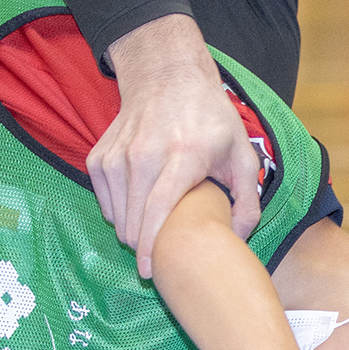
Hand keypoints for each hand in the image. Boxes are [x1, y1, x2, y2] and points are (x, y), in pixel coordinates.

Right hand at [89, 14, 261, 278]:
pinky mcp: (100, 157)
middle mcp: (144, 155)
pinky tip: (139, 201)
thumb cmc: (209, 118)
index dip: (150, 246)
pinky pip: (105, 201)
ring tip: (155, 222)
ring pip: (116, 216)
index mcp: (182, 156)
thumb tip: (237, 238)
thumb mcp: (241, 153)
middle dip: (144, 244)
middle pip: (133, 220)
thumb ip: (248, 200)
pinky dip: (119, 210)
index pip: (158, 209)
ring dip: (132, 228)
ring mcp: (117, 155)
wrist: (167, 77)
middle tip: (165, 248)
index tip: (148, 272)